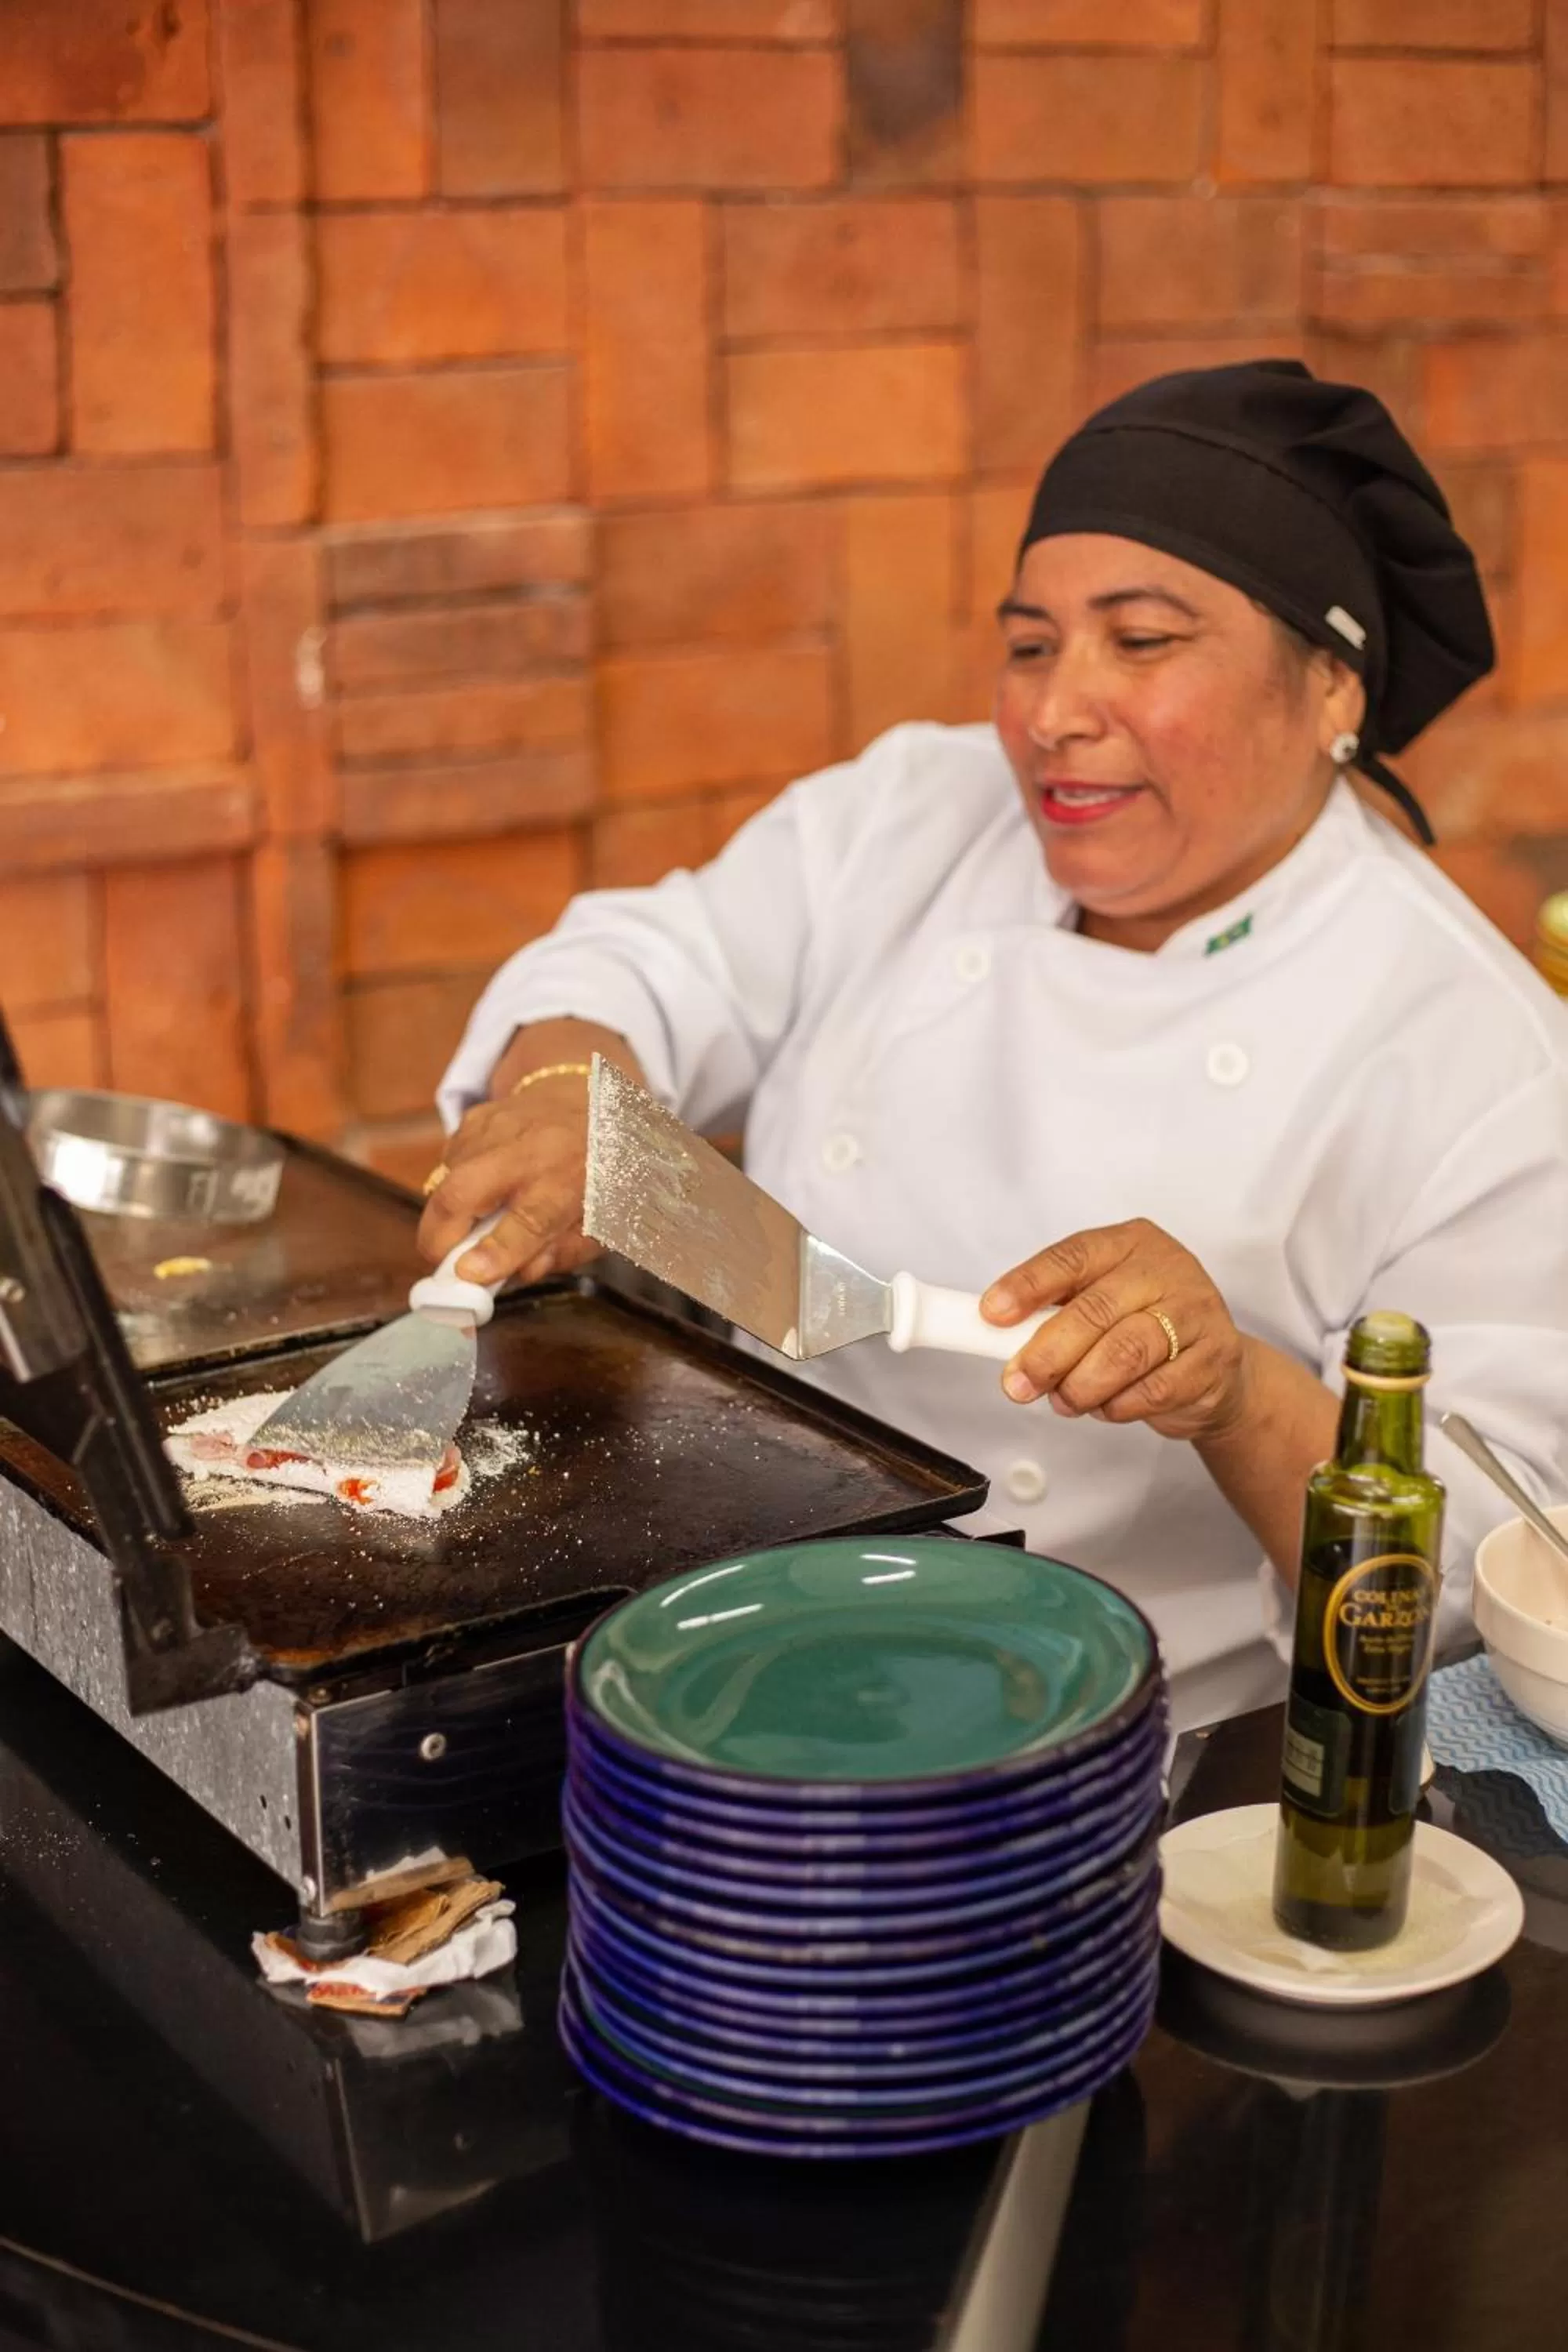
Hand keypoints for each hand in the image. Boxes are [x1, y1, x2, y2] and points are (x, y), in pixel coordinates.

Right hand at [416, 1072, 598, 1287]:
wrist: (595, 1101)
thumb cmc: (600, 1171)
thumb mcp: (603, 1221)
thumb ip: (562, 1252)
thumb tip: (516, 1274)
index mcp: (571, 1177)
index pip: (530, 1219)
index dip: (496, 1251)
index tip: (468, 1276)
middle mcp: (530, 1147)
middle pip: (462, 1193)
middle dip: (438, 1239)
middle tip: (441, 1267)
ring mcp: (496, 1128)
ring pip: (445, 1181)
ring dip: (447, 1216)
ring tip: (474, 1226)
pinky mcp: (475, 1119)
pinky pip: (448, 1164)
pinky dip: (455, 1186)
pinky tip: (483, 1189)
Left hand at [980, 1218, 1248, 1442]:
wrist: (1215, 1364)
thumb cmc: (1145, 1325)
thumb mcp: (1102, 1301)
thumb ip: (1057, 1311)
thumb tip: (999, 1333)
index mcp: (1130, 1243)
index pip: (1071, 1257)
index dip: (1028, 1286)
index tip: (992, 1314)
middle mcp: (1166, 1269)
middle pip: (1095, 1310)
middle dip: (1047, 1354)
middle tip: (1019, 1383)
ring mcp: (1196, 1311)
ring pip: (1125, 1353)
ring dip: (1082, 1386)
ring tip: (1063, 1401)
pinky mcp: (1214, 1357)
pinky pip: (1155, 1389)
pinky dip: (1119, 1405)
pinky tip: (1106, 1407)